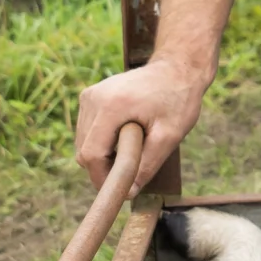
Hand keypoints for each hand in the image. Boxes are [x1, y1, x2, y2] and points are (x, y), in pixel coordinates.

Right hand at [78, 58, 206, 185]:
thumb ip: (148, 165)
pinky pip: (86, 131)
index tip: (121, 190)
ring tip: (132, 149)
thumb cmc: (178, 100)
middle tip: (131, 172)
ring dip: (103, 156)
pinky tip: (124, 137)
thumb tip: (128, 192)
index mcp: (111, 106)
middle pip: (84, 151)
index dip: (102, 178)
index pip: (91, 155)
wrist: (176, 68)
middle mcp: (93, 99)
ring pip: (83, 143)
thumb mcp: (170, 136)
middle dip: (103, 169)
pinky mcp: (89, 97)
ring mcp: (89, 96)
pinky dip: (101, 142)